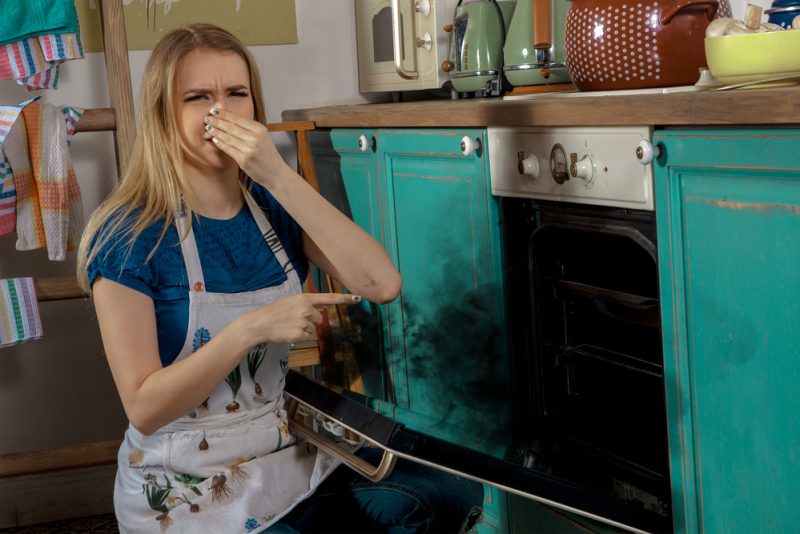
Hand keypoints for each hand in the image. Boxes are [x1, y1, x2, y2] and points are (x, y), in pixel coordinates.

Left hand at [204, 107, 288, 186]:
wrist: (276, 173)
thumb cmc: (267, 155)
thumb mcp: (262, 137)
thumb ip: (248, 128)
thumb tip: (229, 118)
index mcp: (260, 129)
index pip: (237, 118)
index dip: (224, 114)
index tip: (214, 110)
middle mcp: (255, 138)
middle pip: (231, 127)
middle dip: (217, 121)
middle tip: (207, 118)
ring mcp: (249, 149)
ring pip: (227, 137)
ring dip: (216, 132)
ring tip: (209, 128)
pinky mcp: (243, 160)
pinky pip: (228, 149)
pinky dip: (220, 143)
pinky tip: (215, 139)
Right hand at [238, 293, 360, 345]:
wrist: (259, 324)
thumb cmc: (274, 311)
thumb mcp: (291, 301)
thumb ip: (307, 303)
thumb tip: (322, 309)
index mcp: (304, 298)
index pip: (329, 298)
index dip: (344, 299)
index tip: (358, 298)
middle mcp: (306, 308)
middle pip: (320, 319)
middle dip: (311, 321)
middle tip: (294, 319)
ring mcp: (303, 322)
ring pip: (314, 329)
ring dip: (304, 329)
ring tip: (289, 326)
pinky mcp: (300, 334)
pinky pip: (308, 337)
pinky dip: (300, 336)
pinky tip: (289, 332)